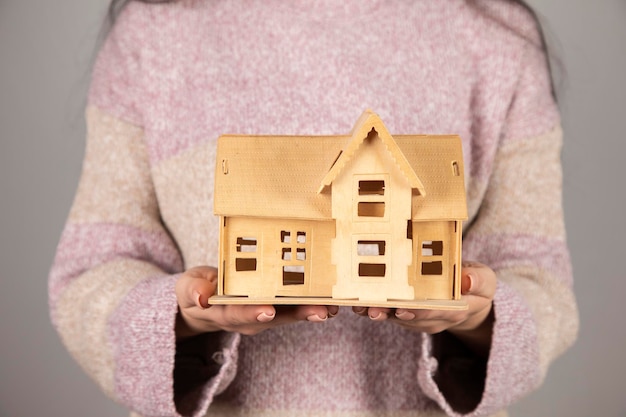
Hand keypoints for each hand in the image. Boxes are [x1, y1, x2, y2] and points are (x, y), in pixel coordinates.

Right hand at [175, 266, 337, 338]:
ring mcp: (265, 313)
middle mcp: (250, 318)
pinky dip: (313, 301)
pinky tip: (332, 297)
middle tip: (319, 311)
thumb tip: (201, 297)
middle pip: (275, 318)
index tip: (267, 311)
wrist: (205, 302)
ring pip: (290, 313)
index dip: (253, 312)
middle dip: (298, 314)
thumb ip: (193, 290)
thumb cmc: (197, 291)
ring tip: (333, 306)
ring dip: (312, 309)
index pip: (239, 314)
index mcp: (225, 312)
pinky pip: (296, 305)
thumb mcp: (187, 288)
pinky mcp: (277, 306)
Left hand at [352, 261, 495, 355]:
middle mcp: (434, 318)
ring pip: (396, 318)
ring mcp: (418, 318)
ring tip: (360, 306)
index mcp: (455, 309)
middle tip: (372, 309)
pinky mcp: (406, 314)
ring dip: (378, 312)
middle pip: (410, 318)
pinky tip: (359, 302)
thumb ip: (478, 280)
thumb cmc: (475, 284)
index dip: (419, 312)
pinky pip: (390, 313)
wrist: (468, 299)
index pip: (436, 313)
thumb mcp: (485, 280)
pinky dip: (375, 308)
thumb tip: (467, 280)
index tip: (402, 308)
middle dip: (390, 314)